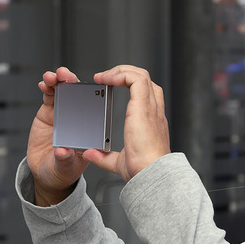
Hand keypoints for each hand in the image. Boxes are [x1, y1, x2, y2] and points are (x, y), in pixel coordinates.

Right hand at [27, 67, 89, 205]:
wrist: (46, 173)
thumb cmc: (64, 170)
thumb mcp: (66, 168)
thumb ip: (64, 160)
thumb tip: (63, 152)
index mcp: (90, 129)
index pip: (97, 107)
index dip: (96, 93)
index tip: (94, 86)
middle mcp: (79, 118)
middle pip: (79, 94)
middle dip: (73, 82)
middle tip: (67, 76)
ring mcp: (64, 113)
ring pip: (64, 92)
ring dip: (59, 81)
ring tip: (54, 77)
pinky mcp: (49, 112)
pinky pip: (49, 96)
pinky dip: (47, 88)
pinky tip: (44, 84)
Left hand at [83, 65, 170, 182]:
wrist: (150, 173)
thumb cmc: (141, 170)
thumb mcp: (119, 162)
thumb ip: (104, 156)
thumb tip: (90, 153)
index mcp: (151, 122)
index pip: (147, 93)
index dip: (130, 85)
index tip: (112, 86)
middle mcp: (153, 111)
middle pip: (146, 79)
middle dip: (125, 72)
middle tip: (106, 77)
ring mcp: (150, 107)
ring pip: (141, 74)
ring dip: (121, 70)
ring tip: (104, 76)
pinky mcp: (143, 106)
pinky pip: (135, 79)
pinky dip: (120, 74)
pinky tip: (106, 79)